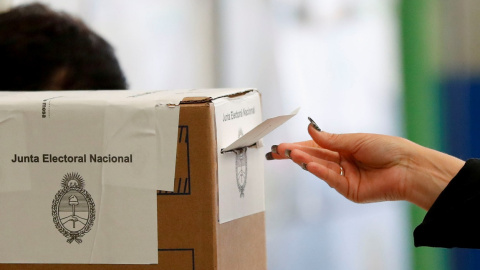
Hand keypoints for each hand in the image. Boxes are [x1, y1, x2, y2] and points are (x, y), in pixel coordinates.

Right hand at [266, 119, 464, 209]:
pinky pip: (330, 179)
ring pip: (319, 168)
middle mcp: (342, 163)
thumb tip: (310, 128)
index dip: (298, 144)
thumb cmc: (387, 149)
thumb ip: (331, 139)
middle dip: (294, 153)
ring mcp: (344, 178)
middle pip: (313, 157)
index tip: (282, 144)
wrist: (408, 167)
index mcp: (344, 148)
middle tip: (276, 151)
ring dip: (304, 160)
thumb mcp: (356, 140)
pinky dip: (318, 171)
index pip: (316, 146)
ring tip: (289, 153)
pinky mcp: (349, 191)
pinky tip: (307, 164)